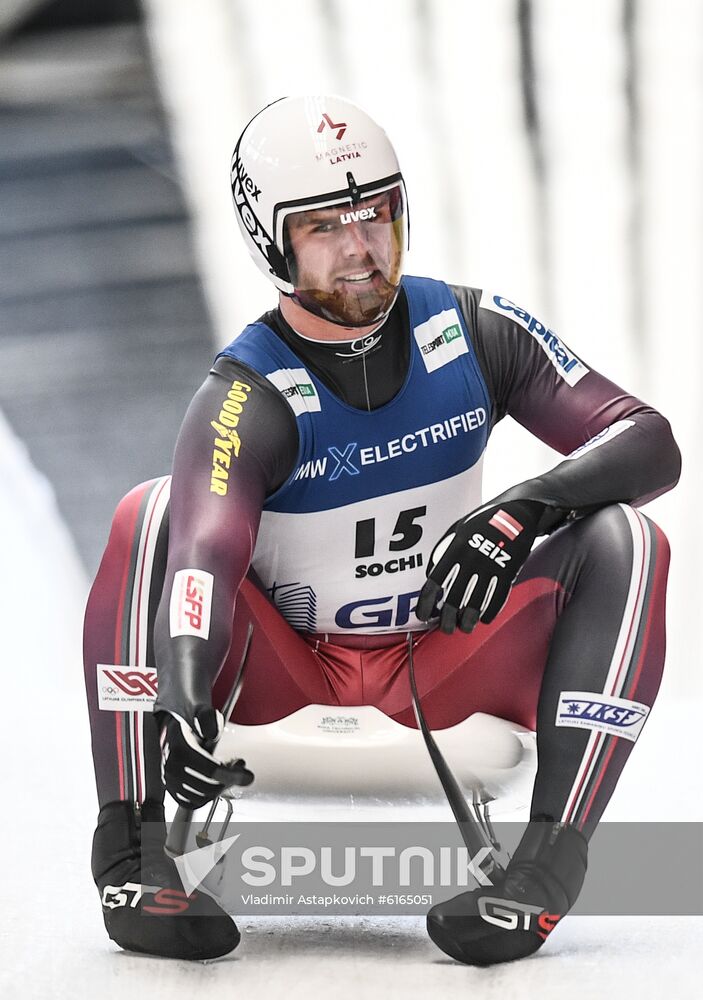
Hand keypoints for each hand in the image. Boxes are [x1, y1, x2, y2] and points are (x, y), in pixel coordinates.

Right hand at [158, 705, 253, 807]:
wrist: (172, 726)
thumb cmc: (189, 720)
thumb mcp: (201, 711)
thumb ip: (209, 719)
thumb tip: (213, 734)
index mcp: (180, 748)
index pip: (210, 770)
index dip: (233, 775)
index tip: (246, 774)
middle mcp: (171, 767)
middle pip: (208, 787)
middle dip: (230, 781)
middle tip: (240, 772)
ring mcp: (170, 780)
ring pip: (201, 798)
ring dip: (219, 790)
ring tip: (229, 775)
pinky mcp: (171, 789)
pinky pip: (191, 803)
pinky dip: (206, 797)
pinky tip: (215, 784)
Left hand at [416, 499, 546, 634]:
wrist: (516, 513)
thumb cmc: (483, 522)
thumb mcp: (458, 530)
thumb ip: (443, 551)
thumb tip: (431, 574)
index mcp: (455, 549)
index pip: (434, 583)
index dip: (426, 603)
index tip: (423, 616)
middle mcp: (470, 560)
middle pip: (453, 599)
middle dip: (448, 619)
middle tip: (446, 628)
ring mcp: (490, 568)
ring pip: (475, 603)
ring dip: (468, 620)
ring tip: (465, 627)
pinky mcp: (508, 572)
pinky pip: (496, 599)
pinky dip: (489, 612)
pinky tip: (484, 618)